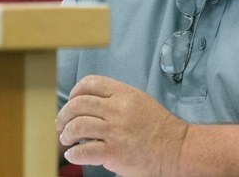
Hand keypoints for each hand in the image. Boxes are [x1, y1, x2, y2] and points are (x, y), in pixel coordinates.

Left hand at [56, 75, 188, 175]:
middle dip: (64, 114)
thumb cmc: (160, 127)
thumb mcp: (140, 101)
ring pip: (78, 126)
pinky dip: (74, 153)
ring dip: (66, 133)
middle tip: (60, 123)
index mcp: (124, 94)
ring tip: (66, 139)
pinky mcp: (115, 152)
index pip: (90, 83)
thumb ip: (117, 100)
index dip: (75, 92)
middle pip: (78, 104)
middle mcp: (117, 109)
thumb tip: (91, 107)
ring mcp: (115, 131)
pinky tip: (73, 154)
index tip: (71, 101)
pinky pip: (85, 150)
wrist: (177, 148)